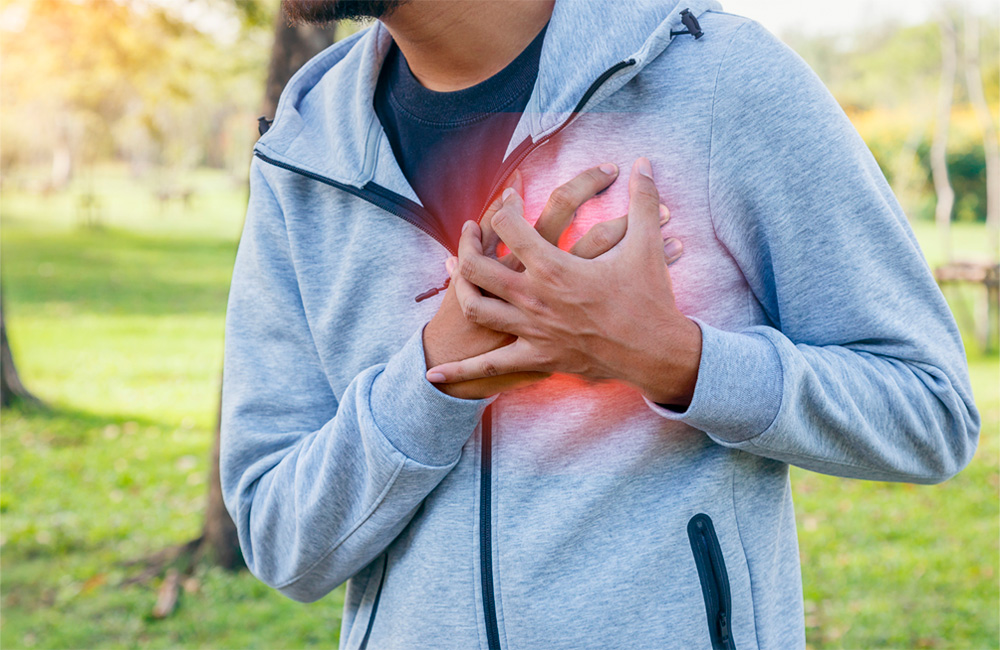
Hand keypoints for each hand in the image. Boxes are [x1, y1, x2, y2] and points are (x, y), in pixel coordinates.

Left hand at [425, 158, 701, 406]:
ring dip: (461, 287)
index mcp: (553, 267)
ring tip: (456, 272)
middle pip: (477, 266)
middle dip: (467, 243)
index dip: (504, 205)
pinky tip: (434, 374)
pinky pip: (491, 366)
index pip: (509, 226)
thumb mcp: (648, 245)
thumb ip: (642, 200)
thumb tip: (645, 163)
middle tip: (469, 230)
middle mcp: (533, 297)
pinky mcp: (536, 357)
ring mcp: (531, 330)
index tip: (509, 197)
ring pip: (476, 306)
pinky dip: (460, 371)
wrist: (656, 353)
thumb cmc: (649, 300)